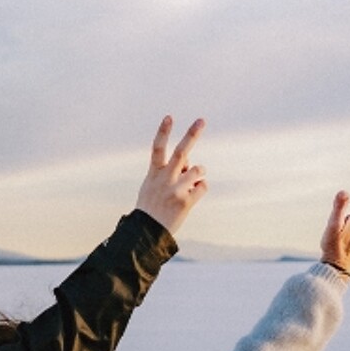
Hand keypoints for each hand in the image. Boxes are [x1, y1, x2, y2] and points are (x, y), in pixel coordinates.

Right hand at [133, 116, 206, 235]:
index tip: (169, 117)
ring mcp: (175, 190)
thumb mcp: (152, 186)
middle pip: (181, 153)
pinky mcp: (186, 202)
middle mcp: (164, 179)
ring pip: (198, 170)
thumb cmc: (151, 207)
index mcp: (154, 174)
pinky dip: (200, 188)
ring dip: (199, 173)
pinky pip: (203, 186)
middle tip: (201, 120)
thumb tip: (191, 163)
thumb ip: (169, 171)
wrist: (147, 233)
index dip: (163, 132)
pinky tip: (191, 196)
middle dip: (191, 135)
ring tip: (192, 180)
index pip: (157, 148)